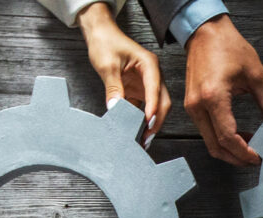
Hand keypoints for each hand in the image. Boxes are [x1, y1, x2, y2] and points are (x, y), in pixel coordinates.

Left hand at [77, 2, 170, 147]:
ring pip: (156, 107)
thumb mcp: (107, 65)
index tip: (147, 123)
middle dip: (156, 121)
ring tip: (142, 138)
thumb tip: (115, 108)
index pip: (155, 90)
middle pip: (162, 102)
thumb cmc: (106, 42)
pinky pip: (143, 108)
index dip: (153, 108)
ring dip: (150, 123)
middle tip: (146, 137)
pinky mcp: (140, 90)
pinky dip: (140, 120)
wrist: (100, 33)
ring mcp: (147, 84)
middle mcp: (153, 75)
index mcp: (149, 65)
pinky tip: (135, 130)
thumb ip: (113, 87)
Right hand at [185, 14, 262, 165]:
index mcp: (214, 97)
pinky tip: (237, 134)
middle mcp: (199, 105)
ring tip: (248, 147)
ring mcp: (192, 107)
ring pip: (209, 142)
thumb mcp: (256, 74)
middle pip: (215, 146)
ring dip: (229, 150)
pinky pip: (205, 132)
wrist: (205, 31)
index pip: (228, 137)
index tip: (257, 157)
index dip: (244, 152)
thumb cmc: (227, 46)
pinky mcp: (192, 106)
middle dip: (236, 158)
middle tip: (253, 159)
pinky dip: (221, 139)